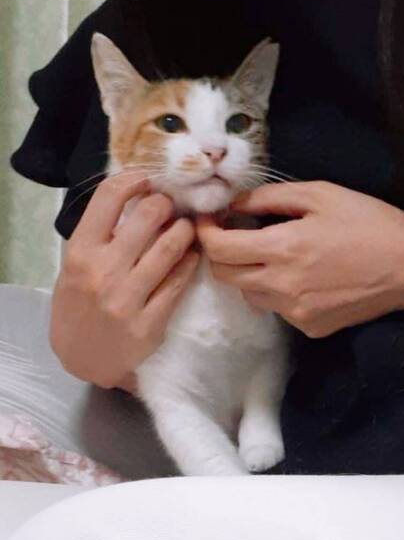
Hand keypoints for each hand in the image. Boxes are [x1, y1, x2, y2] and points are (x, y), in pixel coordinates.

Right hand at [50, 173, 199, 389]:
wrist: (81, 360)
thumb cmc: (77, 306)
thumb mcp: (75, 268)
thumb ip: (100, 237)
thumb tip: (137, 200)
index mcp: (80, 252)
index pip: (108, 198)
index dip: (134, 180)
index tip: (148, 180)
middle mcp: (103, 271)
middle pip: (148, 216)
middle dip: (166, 203)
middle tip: (173, 206)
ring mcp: (127, 297)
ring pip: (169, 247)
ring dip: (185, 230)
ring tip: (188, 227)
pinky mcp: (150, 321)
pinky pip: (179, 282)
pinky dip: (190, 263)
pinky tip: (193, 255)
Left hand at [197, 181, 403, 337]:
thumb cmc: (368, 222)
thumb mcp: (320, 194)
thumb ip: (269, 198)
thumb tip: (234, 205)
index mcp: (283, 249)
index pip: (219, 249)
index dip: (205, 232)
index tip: (210, 219)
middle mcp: (282, 287)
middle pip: (224, 276)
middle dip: (220, 252)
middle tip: (236, 233)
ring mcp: (295, 313)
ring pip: (248, 293)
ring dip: (249, 272)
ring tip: (275, 253)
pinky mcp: (310, 328)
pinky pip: (277, 308)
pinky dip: (277, 290)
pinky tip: (304, 275)